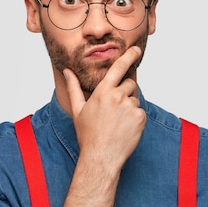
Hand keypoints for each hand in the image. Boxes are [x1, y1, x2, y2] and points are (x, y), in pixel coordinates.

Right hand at [63, 46, 145, 170]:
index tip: (136, 50)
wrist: (101, 156)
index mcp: (102, 92)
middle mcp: (118, 96)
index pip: (118, 68)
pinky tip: (125, 128)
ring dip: (129, 106)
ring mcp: (130, 107)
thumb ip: (74, 87)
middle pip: (130, 84)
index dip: (129, 56)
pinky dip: (135, 118)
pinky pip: (140, 112)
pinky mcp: (140, 117)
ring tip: (118, 122)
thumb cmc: (88, 134)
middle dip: (125, 92)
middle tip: (115, 110)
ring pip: (135, 99)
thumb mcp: (78, 109)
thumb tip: (67, 71)